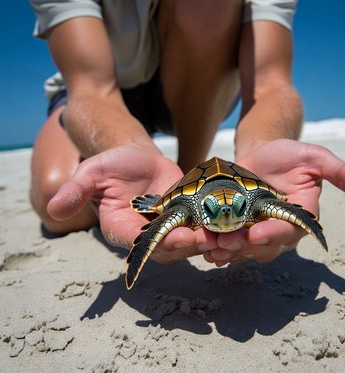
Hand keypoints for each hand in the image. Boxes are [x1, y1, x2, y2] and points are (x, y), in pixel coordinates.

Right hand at [47, 144, 216, 262]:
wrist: (139, 157)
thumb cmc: (114, 164)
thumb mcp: (93, 172)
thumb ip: (76, 190)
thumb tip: (52, 208)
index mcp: (121, 228)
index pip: (135, 243)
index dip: (153, 244)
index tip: (173, 238)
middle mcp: (146, 235)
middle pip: (166, 249)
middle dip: (184, 246)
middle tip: (203, 239)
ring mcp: (169, 228)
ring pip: (187, 243)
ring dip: (204, 241)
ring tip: (222, 235)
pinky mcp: (187, 217)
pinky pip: (200, 228)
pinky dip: (214, 228)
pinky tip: (230, 223)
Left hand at [203, 139, 344, 265]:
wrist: (261, 152)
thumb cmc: (288, 153)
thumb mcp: (315, 157)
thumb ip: (341, 172)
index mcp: (298, 217)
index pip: (289, 232)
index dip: (274, 234)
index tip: (257, 233)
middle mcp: (277, 230)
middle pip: (263, 247)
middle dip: (245, 247)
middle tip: (226, 243)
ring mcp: (254, 230)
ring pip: (243, 249)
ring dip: (228, 251)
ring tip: (211, 248)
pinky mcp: (235, 227)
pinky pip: (227, 241)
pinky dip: (216, 246)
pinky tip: (203, 246)